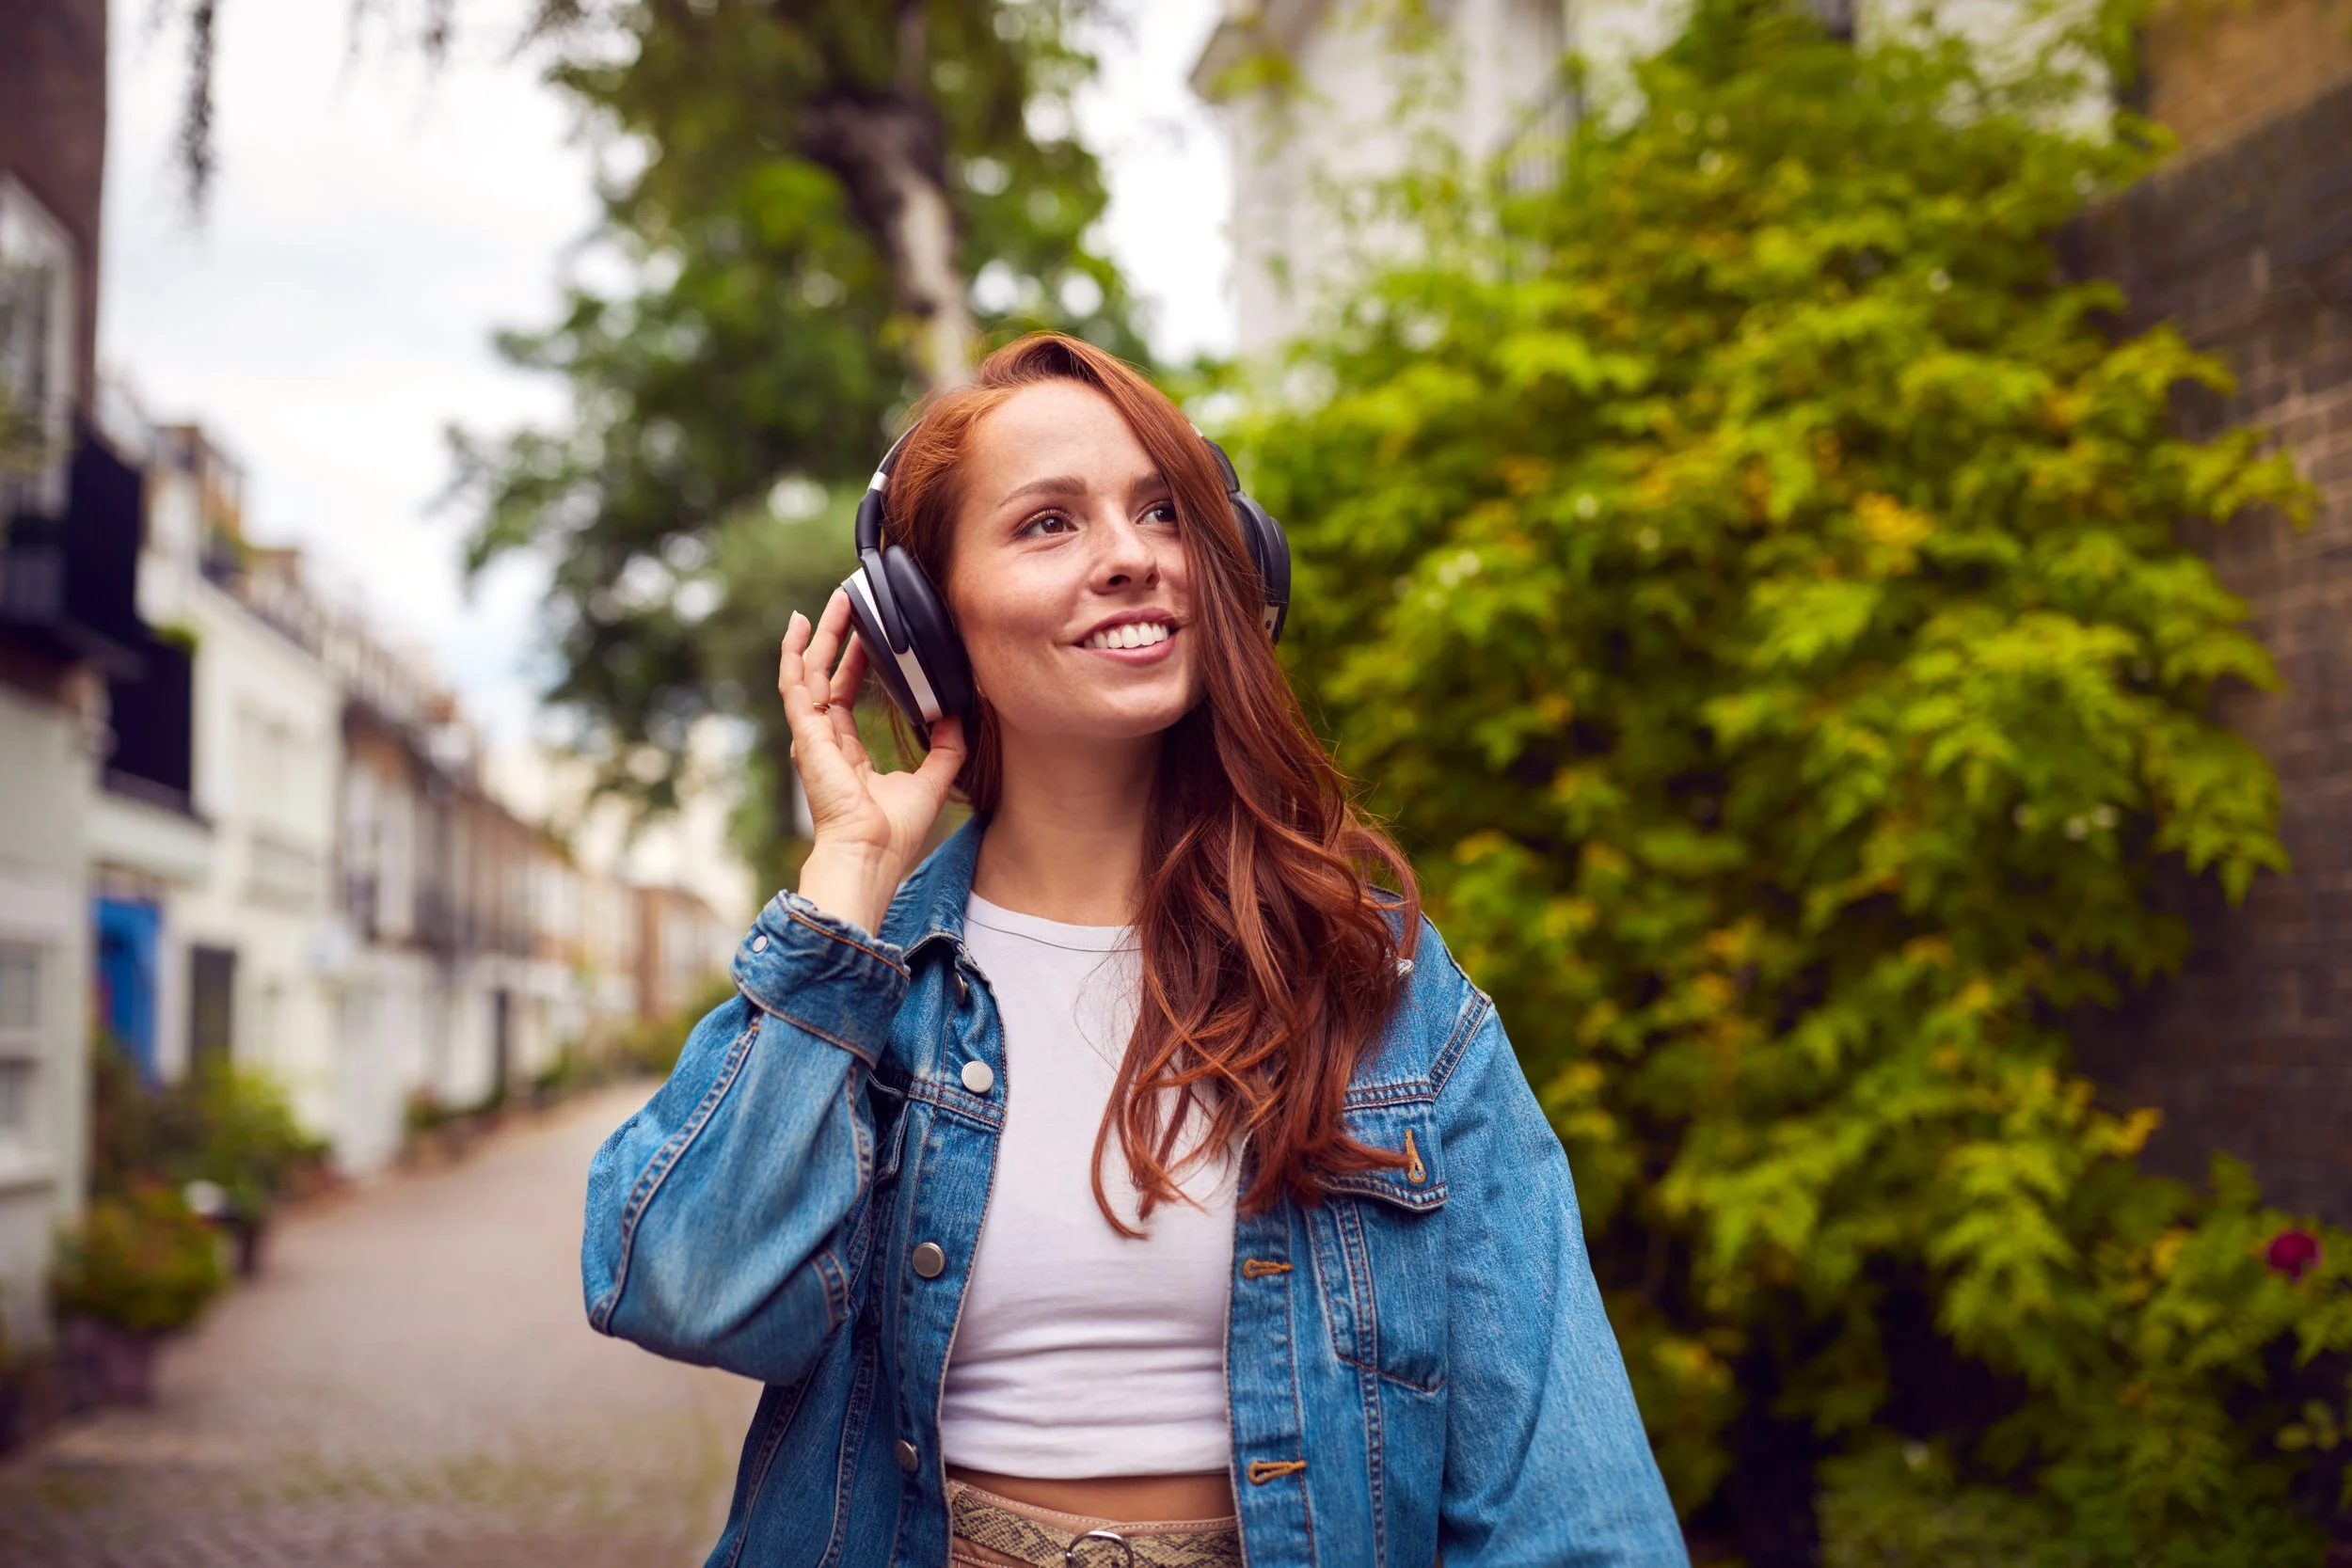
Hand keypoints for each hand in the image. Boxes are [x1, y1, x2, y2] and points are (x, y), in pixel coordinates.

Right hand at [779, 586, 966, 932]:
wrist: (870, 855)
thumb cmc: (893, 834)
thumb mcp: (933, 780)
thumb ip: (946, 746)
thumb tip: (955, 711)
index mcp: (846, 754)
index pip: (846, 697)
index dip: (855, 664)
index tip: (868, 634)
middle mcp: (824, 742)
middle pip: (826, 676)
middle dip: (837, 638)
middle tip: (850, 602)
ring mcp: (811, 736)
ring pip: (810, 671)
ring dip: (821, 634)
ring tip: (836, 599)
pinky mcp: (806, 734)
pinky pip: (796, 683)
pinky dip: (795, 652)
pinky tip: (799, 624)